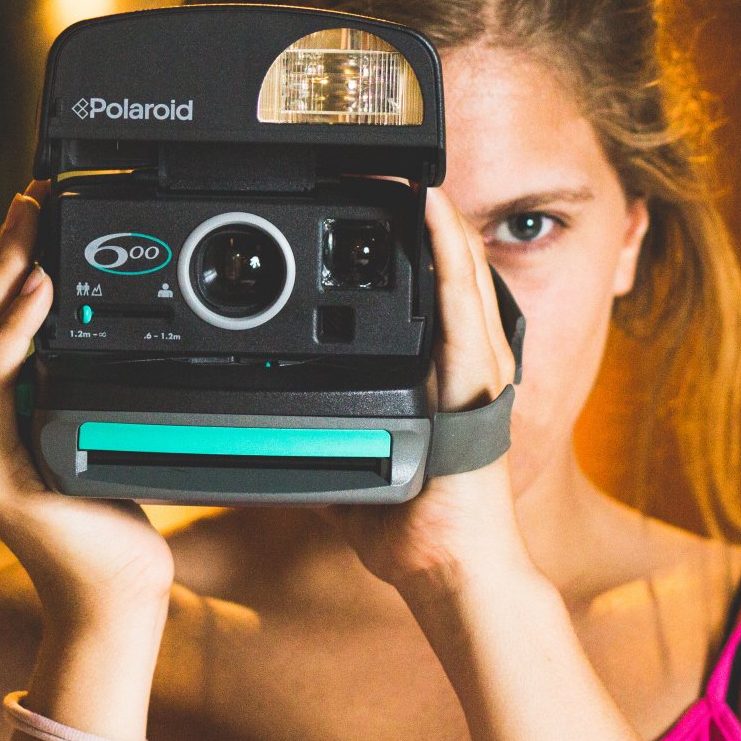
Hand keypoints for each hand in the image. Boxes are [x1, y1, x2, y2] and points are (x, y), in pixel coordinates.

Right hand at [0, 180, 175, 626]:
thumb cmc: (102, 514)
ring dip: (6, 274)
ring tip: (30, 223)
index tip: (33, 204)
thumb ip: (64, 373)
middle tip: (32, 195)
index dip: (3, 257)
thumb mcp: (83, 423)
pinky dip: (14, 332)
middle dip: (4, 249)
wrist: (110, 593)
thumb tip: (75, 302)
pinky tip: (36, 291)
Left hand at [318, 187, 532, 593]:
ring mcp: (478, 374)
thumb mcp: (348, 464)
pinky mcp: (475, 388)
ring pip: (460, 278)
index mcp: (444, 377)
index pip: (433, 293)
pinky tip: (431, 218)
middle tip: (389, 170)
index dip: (414, 244)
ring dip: (436, 223)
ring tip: (409, 175)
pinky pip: (461, 311)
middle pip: (451, 272)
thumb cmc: (411, 527)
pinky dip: (447, 258)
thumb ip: (316, 436)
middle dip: (424, 218)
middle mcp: (469, 367)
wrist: (450, 571)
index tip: (381, 203)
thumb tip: (263, 433)